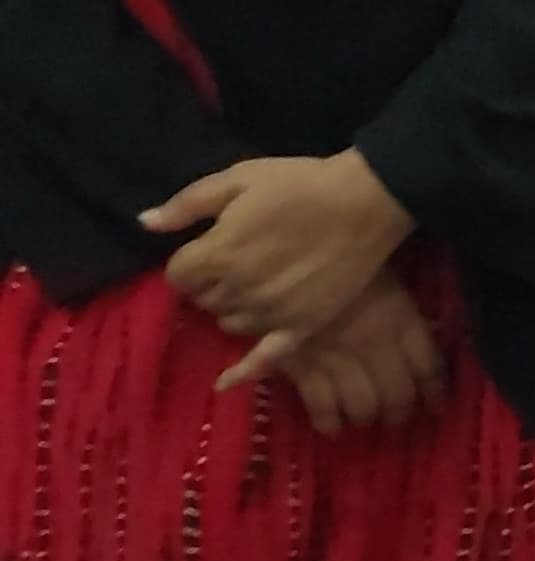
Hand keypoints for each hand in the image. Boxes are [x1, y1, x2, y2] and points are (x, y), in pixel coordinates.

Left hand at [146, 150, 412, 370]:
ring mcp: (268, 313)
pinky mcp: (299, 328)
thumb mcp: (239, 179)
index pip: (178, 275)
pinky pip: (263, 359)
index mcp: (217, 252)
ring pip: (229, 323)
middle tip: (235, 262)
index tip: (206, 249)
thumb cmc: (299, 184)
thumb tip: (145, 224)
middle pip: (203, 299)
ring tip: (254, 286)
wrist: (364, 202)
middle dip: (210, 283)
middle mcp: (237, 289)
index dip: (189, 262)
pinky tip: (225, 382)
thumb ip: (188, 204)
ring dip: (232, 307)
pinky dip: (241, 372)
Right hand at [269, 269, 446, 434]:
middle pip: (398, 395)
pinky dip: (329, 423)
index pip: (428, 366)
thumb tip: (418, 334)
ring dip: (366, 418)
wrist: (286, 252)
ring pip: (364, 406)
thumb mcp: (380, 271)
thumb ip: (398, 307)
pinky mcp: (304, 367)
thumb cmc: (340, 254)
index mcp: (400, 317)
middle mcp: (376, 344)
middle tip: (395, 417)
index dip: (434, 391)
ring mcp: (340, 358)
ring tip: (364, 419)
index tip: (437, 406)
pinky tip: (333, 428)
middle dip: (399, 412)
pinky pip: (322, 406)